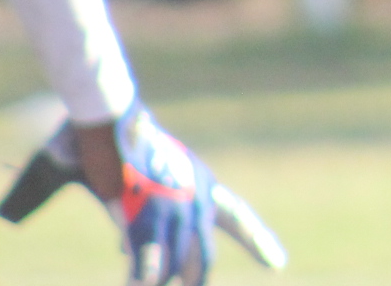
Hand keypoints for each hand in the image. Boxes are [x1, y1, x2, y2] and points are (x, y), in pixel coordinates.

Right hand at [2, 104, 287, 281]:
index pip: (238, 217)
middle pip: (202, 255)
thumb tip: (126, 248)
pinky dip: (142, 275)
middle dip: (195, 278)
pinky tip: (136, 281)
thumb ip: (144, 214)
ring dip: (161, 278)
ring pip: (174, 264)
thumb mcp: (147, 180)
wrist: (114, 121)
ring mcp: (173, 213)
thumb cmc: (125, 147)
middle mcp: (196, 201)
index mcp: (204, 185)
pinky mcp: (144, 220)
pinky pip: (149, 264)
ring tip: (147, 280)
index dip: (257, 242)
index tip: (276, 263)